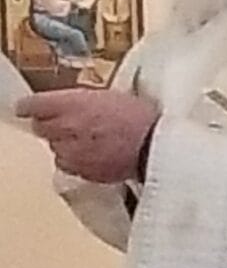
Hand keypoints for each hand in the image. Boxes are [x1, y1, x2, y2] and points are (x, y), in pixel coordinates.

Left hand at [20, 88, 160, 183]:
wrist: (155, 146)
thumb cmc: (140, 118)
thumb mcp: (108, 96)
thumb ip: (80, 101)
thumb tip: (68, 105)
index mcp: (71, 103)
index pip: (33, 106)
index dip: (31, 107)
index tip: (31, 108)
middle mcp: (65, 127)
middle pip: (40, 128)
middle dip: (51, 125)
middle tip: (68, 124)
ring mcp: (72, 152)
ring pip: (54, 148)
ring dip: (64, 145)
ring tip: (86, 142)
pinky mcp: (82, 172)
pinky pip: (69, 166)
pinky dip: (76, 161)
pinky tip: (92, 156)